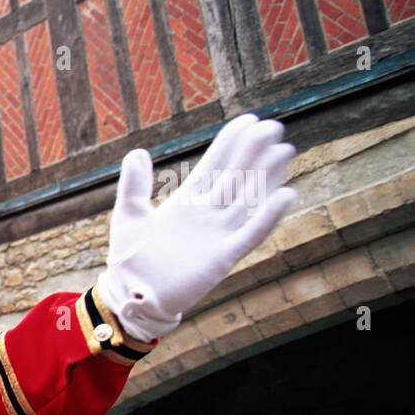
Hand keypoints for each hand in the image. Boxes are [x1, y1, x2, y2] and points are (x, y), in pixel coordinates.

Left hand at [97, 113, 297, 340]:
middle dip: (254, 152)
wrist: (132, 294)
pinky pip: (252, 234)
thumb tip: (138, 152)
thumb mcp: (129, 215)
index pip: (215, 166)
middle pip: (237, 177)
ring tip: (283, 149)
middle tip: (272, 125)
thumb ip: (135, 185)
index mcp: (188, 201)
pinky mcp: (224, 257)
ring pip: (249, 199)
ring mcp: (219, 234)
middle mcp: (208, 215)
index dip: (231, 143)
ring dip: (267, 176)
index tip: (248, 120)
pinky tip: (286, 194)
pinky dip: (268, 216)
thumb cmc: (129, 258)